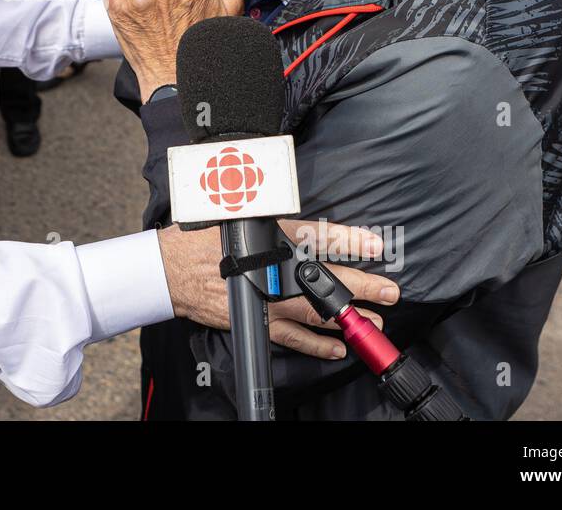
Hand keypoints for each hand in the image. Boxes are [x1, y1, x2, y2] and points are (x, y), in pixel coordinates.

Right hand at [157, 220, 400, 359]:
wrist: (172, 269)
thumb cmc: (205, 239)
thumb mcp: (238, 214)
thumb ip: (272, 214)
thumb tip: (303, 215)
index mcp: (269, 236)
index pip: (317, 236)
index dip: (348, 240)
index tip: (375, 245)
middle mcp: (272, 269)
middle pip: (324, 279)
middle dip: (361, 286)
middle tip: (389, 291)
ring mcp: (266, 299)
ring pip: (314, 312)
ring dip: (347, 318)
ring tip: (375, 322)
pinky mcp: (257, 321)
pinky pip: (292, 337)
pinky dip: (316, 344)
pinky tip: (337, 348)